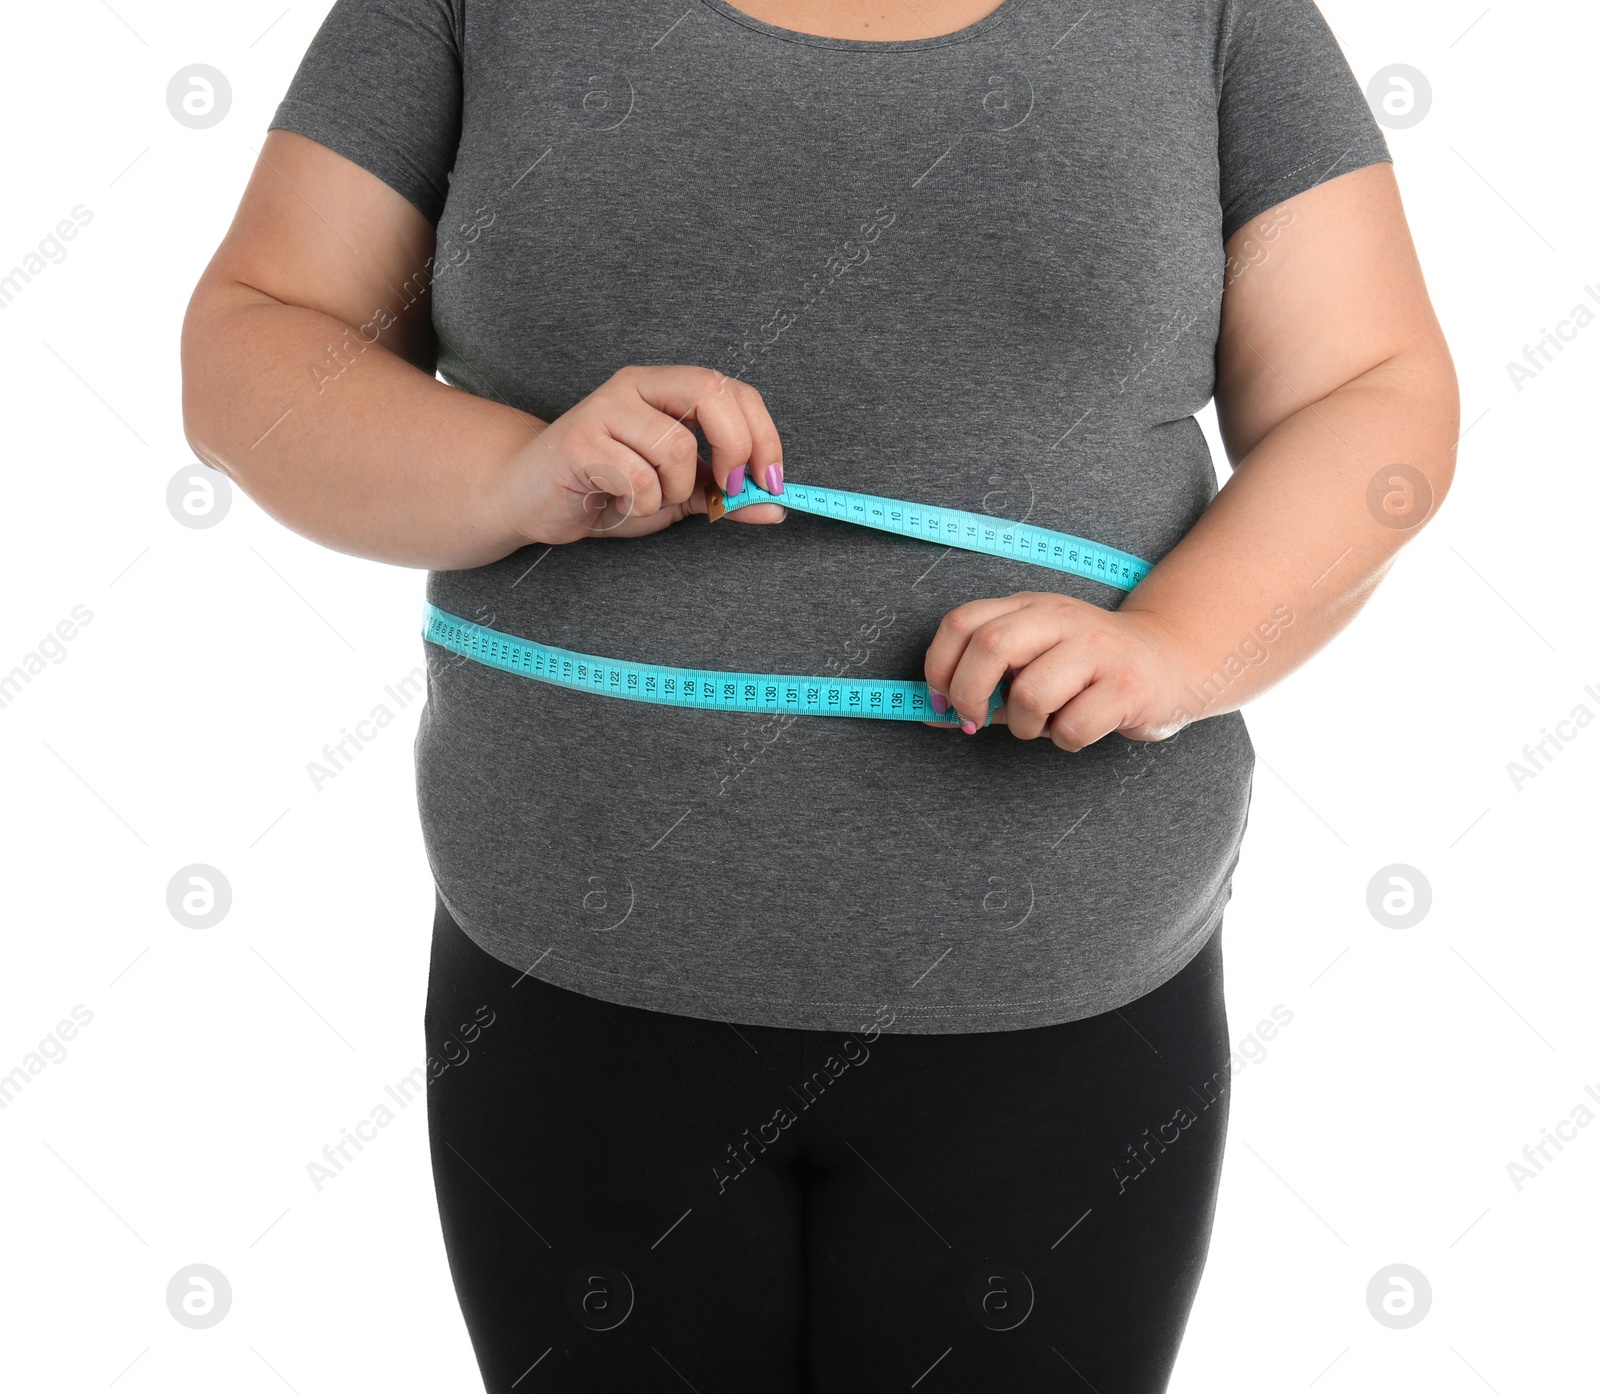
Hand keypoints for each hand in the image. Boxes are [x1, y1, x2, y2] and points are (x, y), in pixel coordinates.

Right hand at [495, 364, 787, 543]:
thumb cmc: (605, 489)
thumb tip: (774, 507)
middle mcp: (636, 385)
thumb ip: (722, 496)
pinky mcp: (579, 439)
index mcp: (665, 388)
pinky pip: (639, 478)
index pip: (734, 390)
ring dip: (674, 491)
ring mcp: (605, 408)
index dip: (763, 434)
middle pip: (712, 396)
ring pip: (677, 448)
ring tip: (646, 498)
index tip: (770, 480)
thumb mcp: (675, 493)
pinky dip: (640, 504)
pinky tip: (617, 501)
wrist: (528, 498)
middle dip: (735, 449)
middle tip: (727, 490)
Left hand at [922, 592, 1195, 747]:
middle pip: (990, 645)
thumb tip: (927, 713)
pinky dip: (1064, 740)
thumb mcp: (1033, 662)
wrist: (1173, 661)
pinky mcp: (1127, 686)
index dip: (938, 666)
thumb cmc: (1087, 670)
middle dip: (969, 695)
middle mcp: (1062, 619)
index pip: (962, 622)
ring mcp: (1097, 650)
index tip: (941, 701)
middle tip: (974, 722)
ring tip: (1040, 724)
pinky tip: (1079, 727)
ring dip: (1022, 725)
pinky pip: (1071, 727)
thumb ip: (984, 686)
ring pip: (1029, 694)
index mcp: (1030, 607)